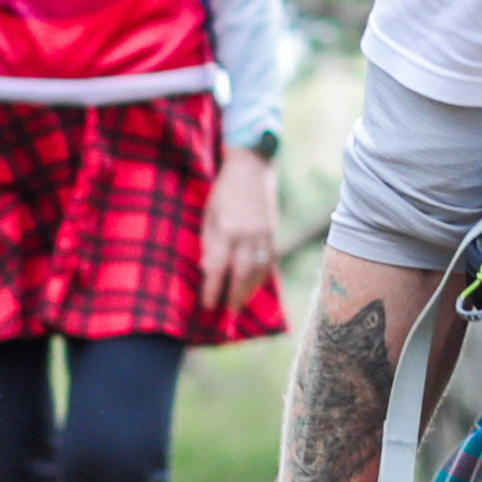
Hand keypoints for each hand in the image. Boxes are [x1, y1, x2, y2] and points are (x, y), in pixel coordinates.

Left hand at [202, 147, 279, 317]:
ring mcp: (264, 235)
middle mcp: (247, 235)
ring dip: (248, 291)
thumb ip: (209, 242)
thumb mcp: (208, 214)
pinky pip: (269, 262)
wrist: (252, 168)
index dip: (213, 289)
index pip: (218, 268)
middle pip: (241, 274)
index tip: (207, 305)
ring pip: (258, 271)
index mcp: (226, 229)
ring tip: (239, 304)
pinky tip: (253, 286)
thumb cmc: (224, 192)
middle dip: (233, 296)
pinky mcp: (274, 233)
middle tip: (226, 312)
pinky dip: (261, 277)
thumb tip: (208, 270)